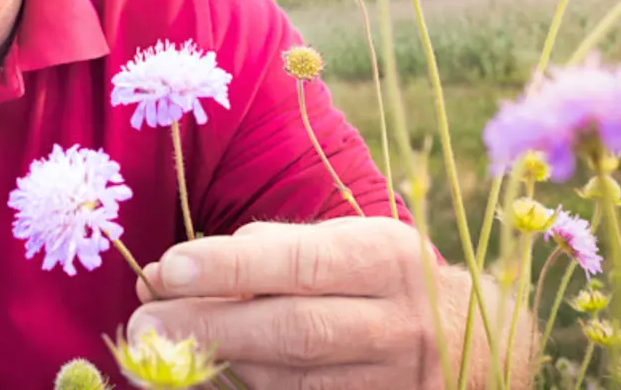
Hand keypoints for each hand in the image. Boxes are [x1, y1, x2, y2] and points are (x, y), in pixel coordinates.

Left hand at [130, 216, 443, 389]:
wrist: (477, 344)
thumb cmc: (384, 279)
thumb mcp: (348, 244)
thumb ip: (272, 252)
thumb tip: (178, 272)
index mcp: (387, 257)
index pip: (303, 261)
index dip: (231, 266)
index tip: (168, 267)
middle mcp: (397, 322)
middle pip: (296, 330)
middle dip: (211, 326)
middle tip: (142, 323)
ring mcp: (394, 380)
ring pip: (295, 380)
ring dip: (220, 365)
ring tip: (160, 352)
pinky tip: (206, 377)